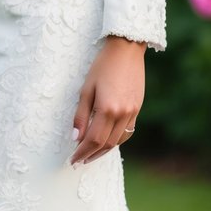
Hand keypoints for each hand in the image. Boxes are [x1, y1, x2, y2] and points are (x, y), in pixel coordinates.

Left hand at [70, 37, 145, 165]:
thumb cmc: (102, 66)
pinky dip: (116, 140)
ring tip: (91, 155)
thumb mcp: (86, 89)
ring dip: (104, 151)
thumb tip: (76, 137)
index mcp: (107, 109)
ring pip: (118, 141)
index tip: (72, 159)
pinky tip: (107, 141)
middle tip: (79, 161)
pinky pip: (127, 132)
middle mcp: (122, 114)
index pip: (93, 140)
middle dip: (91, 155)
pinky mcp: (137, 108)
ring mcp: (132, 112)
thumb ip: (81, 115)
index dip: (82, 152)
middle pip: (106, 144)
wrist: (126, 49)